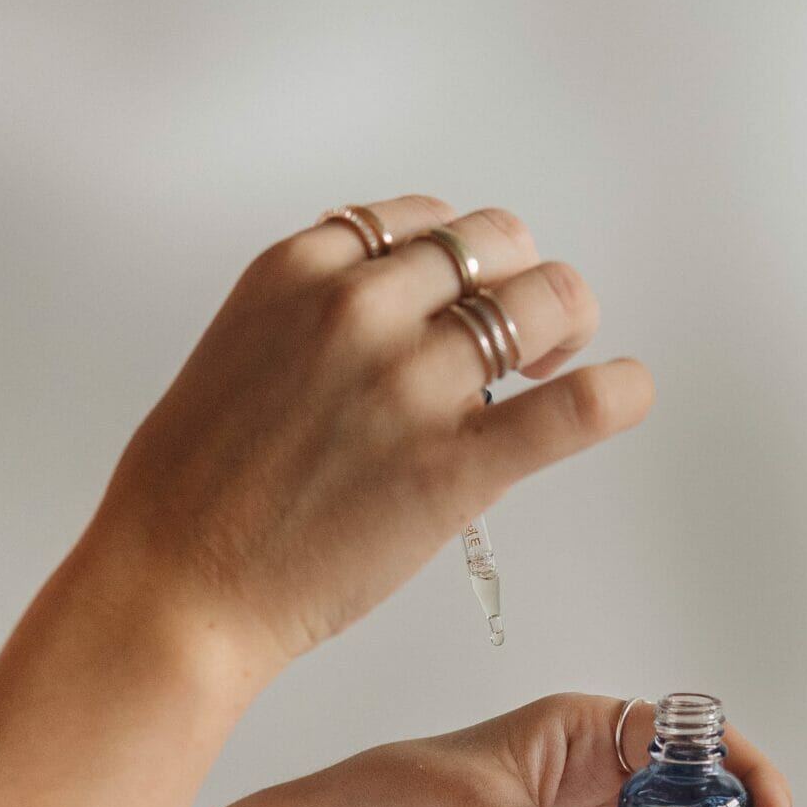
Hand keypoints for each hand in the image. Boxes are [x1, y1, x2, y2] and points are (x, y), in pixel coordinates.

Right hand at [84, 196, 652, 681]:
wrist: (178, 586)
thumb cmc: (193, 491)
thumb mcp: (240, 350)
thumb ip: (316, 316)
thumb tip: (395, 317)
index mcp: (302, 270)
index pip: (422, 220)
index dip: (460, 258)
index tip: (465, 296)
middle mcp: (363, 307)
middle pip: (495, 244)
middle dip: (520, 279)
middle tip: (527, 333)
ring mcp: (413, 383)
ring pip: (544, 301)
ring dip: (565, 323)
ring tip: (558, 361)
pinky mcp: (455, 465)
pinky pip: (574, 407)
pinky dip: (619, 392)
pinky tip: (628, 391)